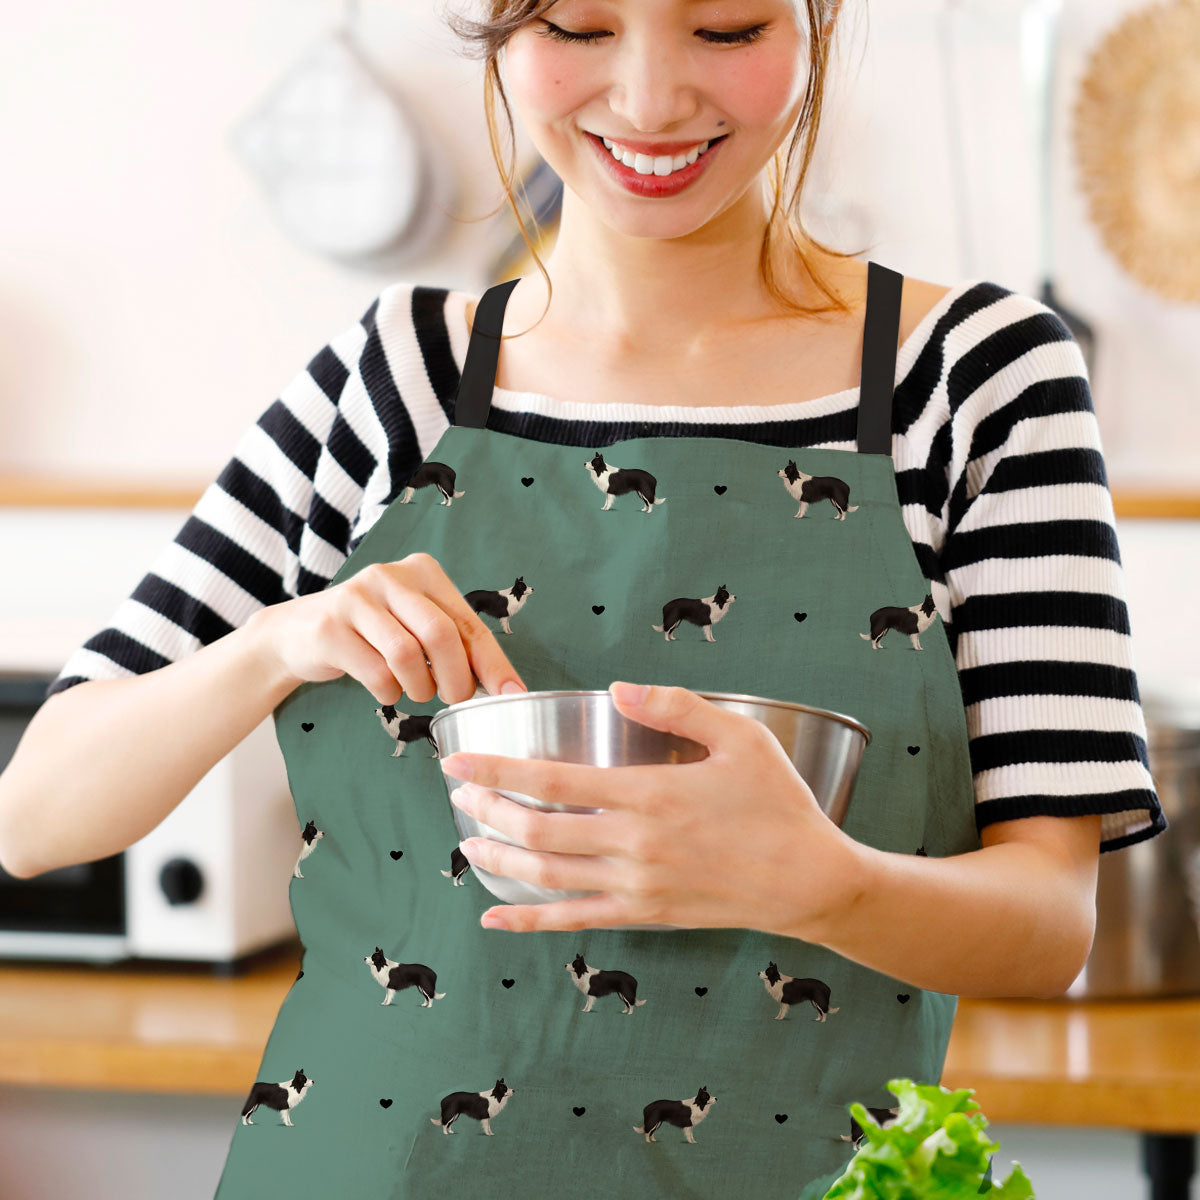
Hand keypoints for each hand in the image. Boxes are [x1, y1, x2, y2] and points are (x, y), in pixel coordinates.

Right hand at [247, 552, 527, 705]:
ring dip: (420, 688)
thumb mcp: (415, 625)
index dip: (493, 663)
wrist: (298, 633)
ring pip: (407, 655)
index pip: (468, 622)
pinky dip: (389, 692)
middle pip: (441, 635)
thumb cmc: (372, 634)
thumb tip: (505, 685)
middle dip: (457, 679)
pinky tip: (386, 689)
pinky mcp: (330, 627)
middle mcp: (390, 576)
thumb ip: (455, 642)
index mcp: (422, 572)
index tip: (512, 694)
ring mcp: (356, 598)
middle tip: (455, 700)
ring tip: (418, 693)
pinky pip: (376, 672)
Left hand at [442, 680, 853, 936]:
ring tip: (468, 843)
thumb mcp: (740, 737)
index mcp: (650, 794)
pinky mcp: (644, 915)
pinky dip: (529, 922)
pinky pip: (574, 920)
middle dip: (487, 811)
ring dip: (499, 860)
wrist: (809, 881)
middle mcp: (634, 844)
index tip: (457, 761)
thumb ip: (677, 706)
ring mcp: (636, 886)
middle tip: (457, 795)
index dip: (497, 771)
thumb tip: (618, 689)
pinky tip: (495, 920)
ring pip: (547, 876)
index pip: (553, 781)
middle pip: (538, 830)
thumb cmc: (778, 803)